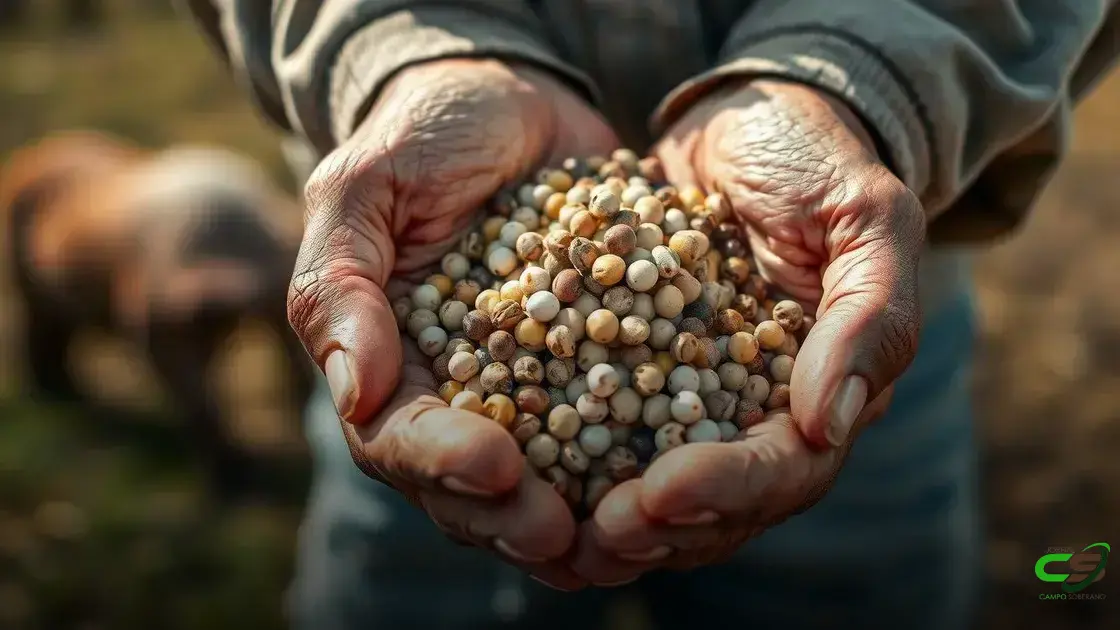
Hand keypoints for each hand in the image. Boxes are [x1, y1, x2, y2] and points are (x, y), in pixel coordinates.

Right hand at [287, 59, 618, 588]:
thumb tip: (353, 392)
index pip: (397, 436)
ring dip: (575, 512)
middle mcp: (454, 391)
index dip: (439, 462)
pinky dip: (636, 460)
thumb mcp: (366, 186)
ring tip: (617, 535)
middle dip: (509, 515)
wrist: (513, 102)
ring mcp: (527, 386)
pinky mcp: (595, 365)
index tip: (495, 466)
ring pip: (541, 476)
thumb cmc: (425, 134)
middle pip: (468, 484)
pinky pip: (612, 423)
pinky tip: (677, 480)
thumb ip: (340, 282)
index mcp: (386, 362)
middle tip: (558, 533)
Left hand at [570, 79, 923, 583]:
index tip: (661, 492)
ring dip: (615, 521)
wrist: (743, 123)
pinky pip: (607, 434)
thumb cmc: (813, 159)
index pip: (789, 468)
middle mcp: (762, 412)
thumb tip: (831, 422)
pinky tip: (525, 477)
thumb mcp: (863, 215)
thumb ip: (870, 314)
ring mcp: (698, 401)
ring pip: (662, 491)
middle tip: (598, 534)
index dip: (729, 491)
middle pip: (721, 504)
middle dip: (662, 526)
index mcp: (828, 389)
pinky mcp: (638, 376)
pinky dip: (573, 466)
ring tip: (559, 535)